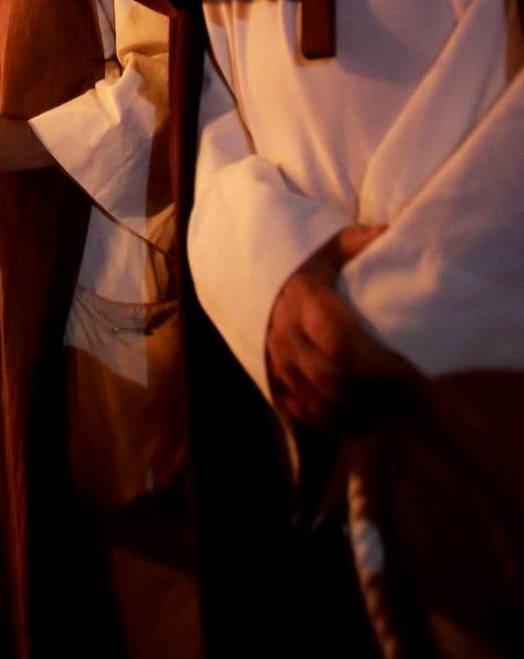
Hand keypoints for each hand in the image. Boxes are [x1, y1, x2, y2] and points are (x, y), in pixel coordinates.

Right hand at [265, 225, 414, 432]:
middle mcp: (285, 337)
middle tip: (414, 392)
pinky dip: (341, 425)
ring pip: (323, 407)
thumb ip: (357, 241)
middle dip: (380, 396)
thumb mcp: (324, 242)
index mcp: (302, 301)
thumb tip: (392, 233)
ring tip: (397, 408)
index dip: (379, 365)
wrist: (244, 271)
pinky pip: (309, 416)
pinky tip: (368, 416)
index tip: (412, 368)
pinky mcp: (275, 383)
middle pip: (335, 383)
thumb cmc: (298, 258)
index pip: (340, 343)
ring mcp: (277, 364)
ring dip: (365, 416)